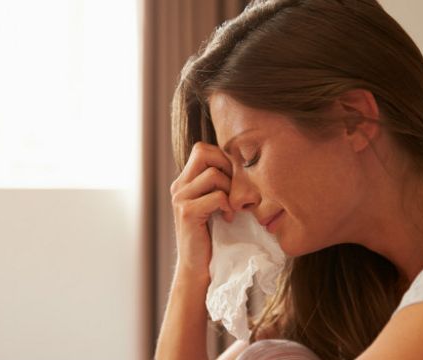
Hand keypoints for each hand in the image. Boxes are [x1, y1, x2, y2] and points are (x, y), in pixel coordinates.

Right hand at [170, 142, 234, 279]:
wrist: (197, 267)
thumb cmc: (212, 236)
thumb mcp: (214, 204)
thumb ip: (219, 184)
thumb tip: (243, 164)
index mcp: (184, 181)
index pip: (202, 149)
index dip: (222, 157)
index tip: (233, 179)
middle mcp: (179, 186)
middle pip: (203, 152)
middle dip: (226, 166)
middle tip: (234, 189)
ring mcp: (180, 198)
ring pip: (213, 174)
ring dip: (229, 189)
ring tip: (231, 206)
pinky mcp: (187, 213)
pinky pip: (216, 196)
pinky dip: (228, 206)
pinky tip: (227, 218)